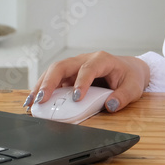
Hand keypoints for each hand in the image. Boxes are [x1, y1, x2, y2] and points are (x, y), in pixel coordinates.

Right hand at [25, 51, 149, 114]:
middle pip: (62, 66)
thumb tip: (110, 105)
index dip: (81, 82)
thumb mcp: (133, 87)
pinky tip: (33, 101)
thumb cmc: (129, 76)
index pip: (88, 68)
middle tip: (41, 100)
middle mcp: (85, 60)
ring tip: (31, 103)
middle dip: (50, 82)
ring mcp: (75, 66)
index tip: (77, 98)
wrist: (128, 69)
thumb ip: (123, 96)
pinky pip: (53, 79)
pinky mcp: (69, 75)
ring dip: (41, 86)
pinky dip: (42, 89)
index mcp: (102, 60)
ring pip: (53, 71)